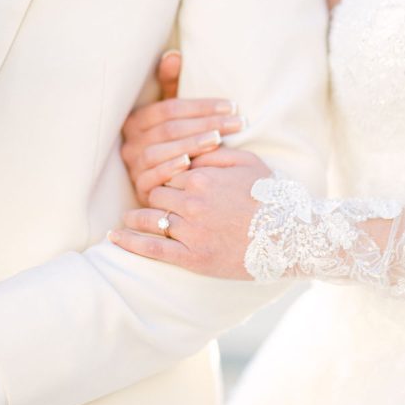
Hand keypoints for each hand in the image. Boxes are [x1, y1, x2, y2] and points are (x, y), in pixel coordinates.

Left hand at [110, 148, 270, 278]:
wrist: (289, 237)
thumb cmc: (271, 198)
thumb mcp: (248, 163)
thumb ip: (215, 152)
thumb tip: (192, 147)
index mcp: (202, 177)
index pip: (170, 171)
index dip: (170, 176)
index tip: (170, 182)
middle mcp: (191, 202)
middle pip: (158, 194)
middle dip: (156, 196)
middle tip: (154, 201)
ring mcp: (190, 231)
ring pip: (150, 219)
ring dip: (136, 217)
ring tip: (127, 219)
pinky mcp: (192, 257)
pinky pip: (152, 248)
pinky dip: (130, 242)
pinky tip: (115, 237)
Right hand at [121, 51, 246, 204]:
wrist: (161, 187)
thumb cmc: (168, 145)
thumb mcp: (169, 115)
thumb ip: (169, 86)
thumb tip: (173, 54)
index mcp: (136, 120)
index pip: (170, 108)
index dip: (201, 106)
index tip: (232, 106)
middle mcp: (130, 142)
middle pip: (170, 129)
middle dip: (206, 124)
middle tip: (237, 123)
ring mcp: (133, 166)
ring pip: (160, 151)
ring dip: (191, 145)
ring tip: (218, 139)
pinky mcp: (138, 189)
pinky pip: (151, 177)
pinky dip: (170, 169)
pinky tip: (190, 163)